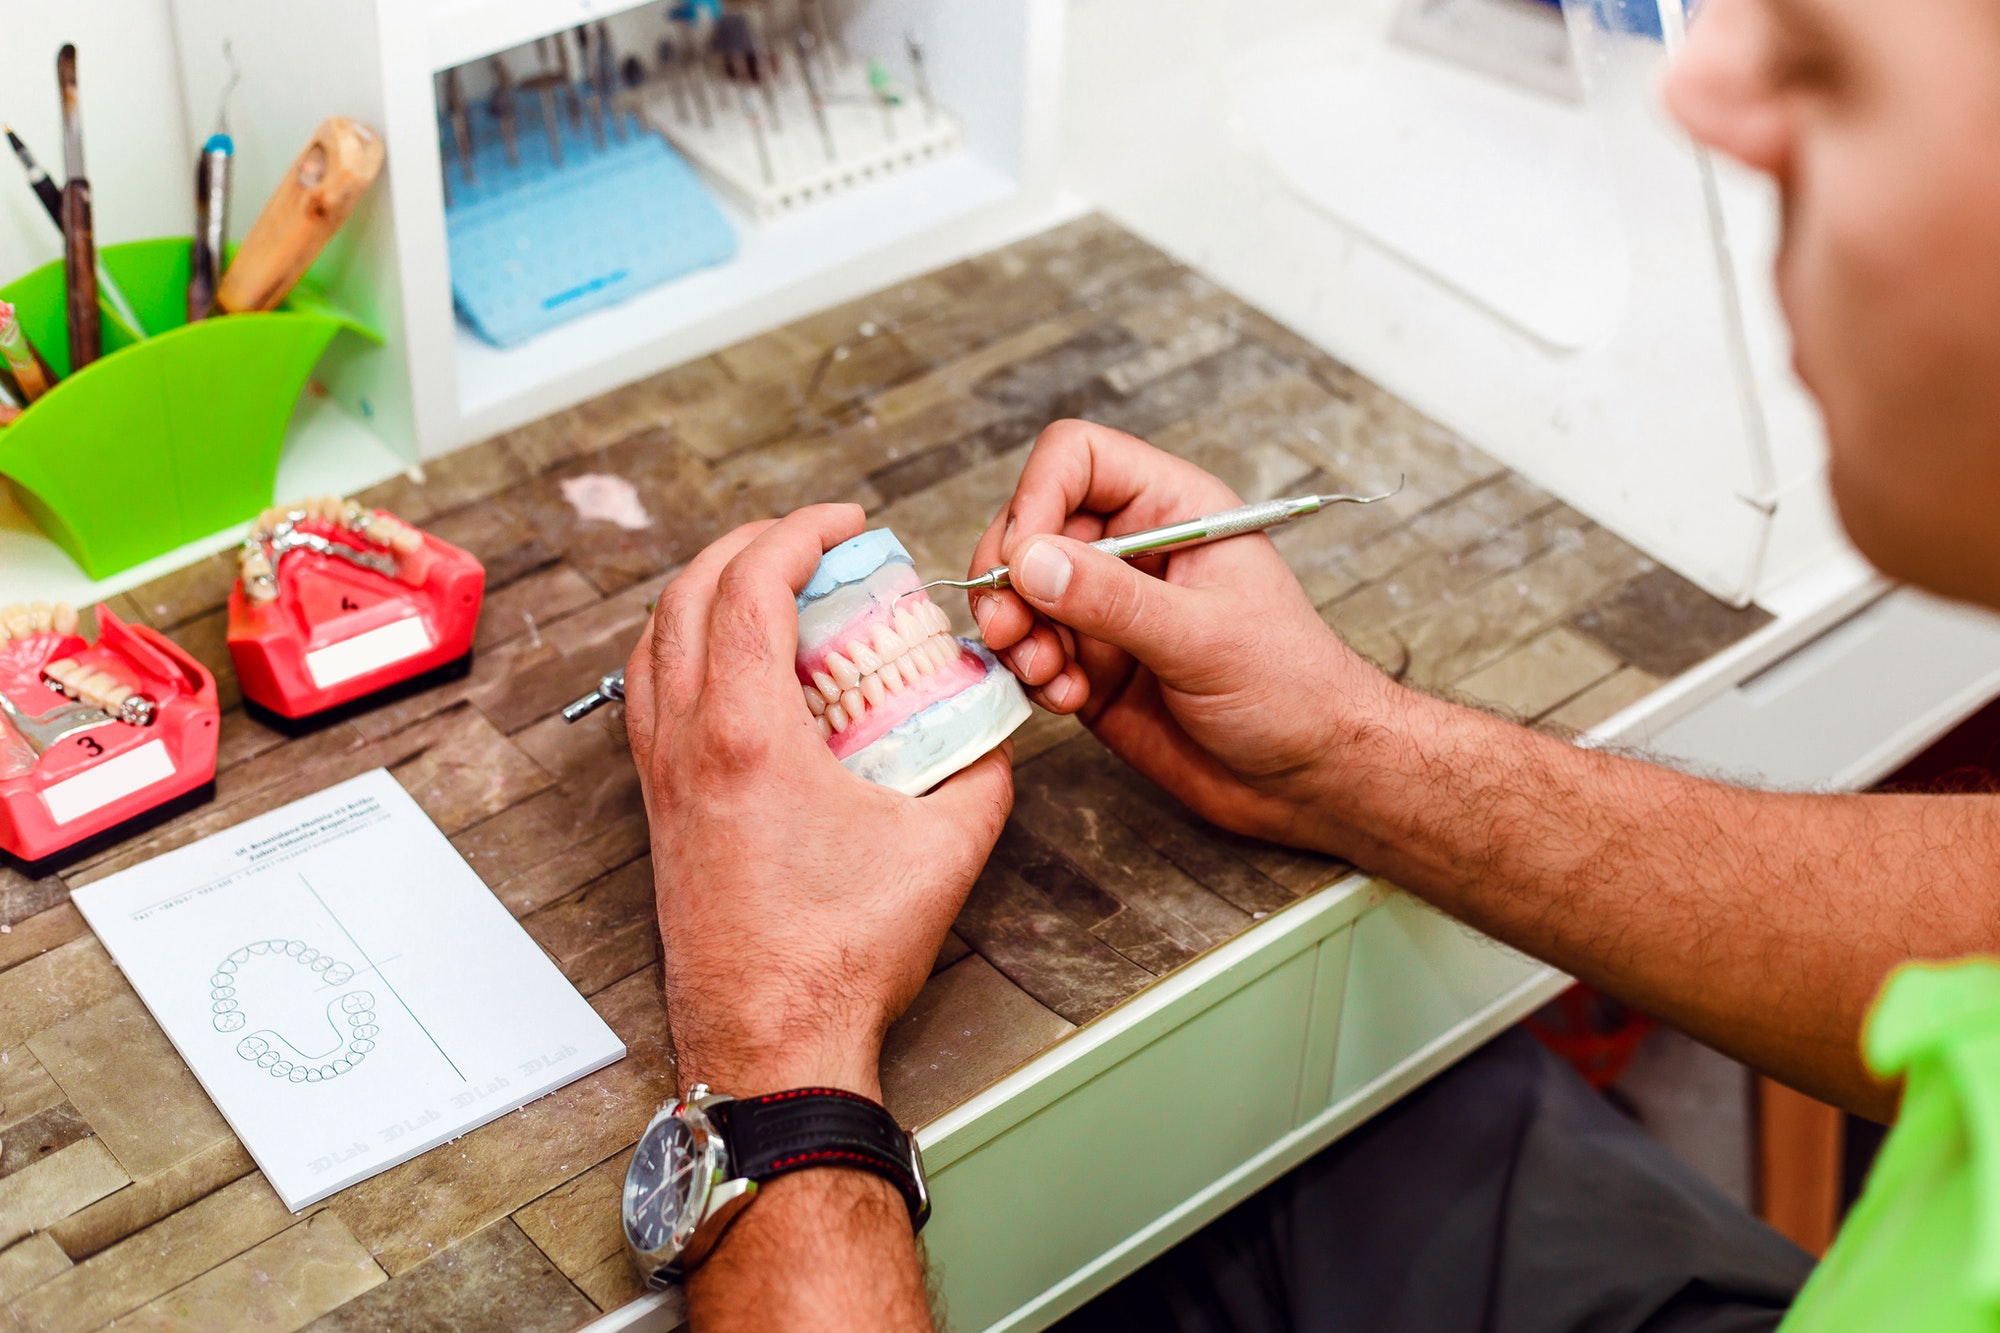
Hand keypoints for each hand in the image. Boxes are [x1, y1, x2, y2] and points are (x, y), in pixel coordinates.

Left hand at [624, 505, 1013, 1099]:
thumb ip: (982, 767)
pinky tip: (743, 672)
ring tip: (774, 590)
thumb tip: (990, 725)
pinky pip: (653, 695)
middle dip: (749, 545)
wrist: (772, 1038)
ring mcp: (662, 776)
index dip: (799, 531)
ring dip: (709, 592)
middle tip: (813, 544)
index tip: (847, 522)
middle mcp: (685, 742)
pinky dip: (690, 650)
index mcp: (745, 733)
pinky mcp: (659, 809)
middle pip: (687, 592)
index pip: (751, 583)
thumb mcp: (948, 844)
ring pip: (656, 641)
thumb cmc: (843, 953)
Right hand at [970, 421, 1394, 847]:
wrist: (1309, 777)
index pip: (1078, 460)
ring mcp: (1109, 609)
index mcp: (1174, 509)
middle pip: (1031, 525)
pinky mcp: (1093, 665)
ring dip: (1016, 633)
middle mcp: (1134, 550)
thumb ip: (1114, 600)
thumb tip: (1030, 561)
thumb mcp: (1205, 637)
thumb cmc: (1292, 690)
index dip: (1038, 497)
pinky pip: (1031, 652)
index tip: (1024, 560)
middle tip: (1011, 629)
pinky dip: (1032, 675)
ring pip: (1021, 593)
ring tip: (1046, 673)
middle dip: (1009, 579)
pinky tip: (1066, 701)